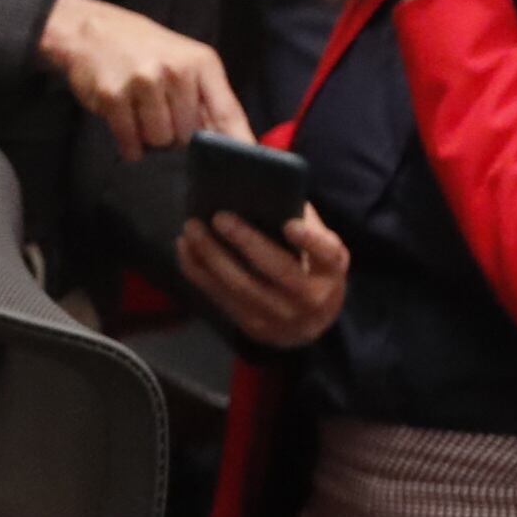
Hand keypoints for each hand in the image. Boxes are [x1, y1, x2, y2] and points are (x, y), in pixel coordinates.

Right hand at [35, 0, 248, 161]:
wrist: (91, 31)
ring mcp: (143, 82)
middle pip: (189, 135)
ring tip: (139, 114)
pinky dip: (129, 145)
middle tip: (158, 112)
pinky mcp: (113, 97)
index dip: (238, 142)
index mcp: (201, 62)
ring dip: (149, 137)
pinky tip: (125, 123)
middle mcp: (175, 71)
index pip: (227, 112)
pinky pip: (130, 142)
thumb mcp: (184, 62)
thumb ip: (206, 98)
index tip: (247, 166)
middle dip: (175, 135)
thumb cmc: (143, 50)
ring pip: (159, 140)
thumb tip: (232, 140)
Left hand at [175, 206, 350, 348]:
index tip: (290, 224)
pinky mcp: (253, 326)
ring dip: (211, 256)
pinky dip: (198, 272)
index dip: (309, 240)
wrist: (311, 323)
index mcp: (332, 269)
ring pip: (241, 287)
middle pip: (277, 270)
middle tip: (218, 216)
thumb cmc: (311, 268)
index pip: (327, 253)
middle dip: (245, 242)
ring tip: (192, 229)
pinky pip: (221, 298)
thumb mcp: (320, 248)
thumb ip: (302, 223)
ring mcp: (281, 316)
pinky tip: (185, 248)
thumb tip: (263, 190)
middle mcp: (311, 296)